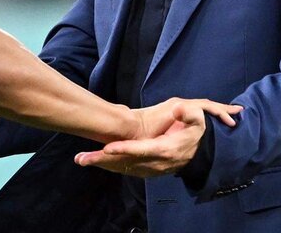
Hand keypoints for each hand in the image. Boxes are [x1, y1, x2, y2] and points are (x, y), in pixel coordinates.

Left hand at [75, 99, 241, 177]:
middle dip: (103, 160)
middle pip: (126, 162)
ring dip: (102, 164)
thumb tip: (178, 109)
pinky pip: (124, 169)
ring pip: (122, 167)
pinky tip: (94, 161)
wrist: (198, 154)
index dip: (125, 149)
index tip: (107, 148)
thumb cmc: (193, 133)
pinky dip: (109, 166)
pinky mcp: (144, 170)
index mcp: (165, 149)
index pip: (142, 150)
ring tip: (82, 159)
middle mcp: (154, 163)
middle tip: (82, 158)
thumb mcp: (198, 121)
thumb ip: (190, 115)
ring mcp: (149, 169)